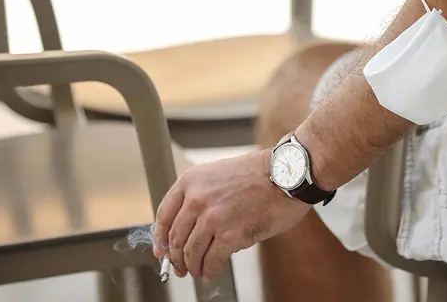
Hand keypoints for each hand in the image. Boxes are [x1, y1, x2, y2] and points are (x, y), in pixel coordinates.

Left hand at [153, 149, 311, 280]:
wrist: (287, 175)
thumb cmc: (260, 174)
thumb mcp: (219, 175)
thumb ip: (200, 197)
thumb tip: (190, 228)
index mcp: (191, 181)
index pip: (163, 216)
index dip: (160, 239)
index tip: (161, 250)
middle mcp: (197, 199)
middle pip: (175, 238)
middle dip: (176, 258)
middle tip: (181, 267)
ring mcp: (212, 217)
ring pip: (191, 253)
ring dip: (193, 267)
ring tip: (199, 271)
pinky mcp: (230, 235)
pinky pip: (211, 261)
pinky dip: (209, 271)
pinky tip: (212, 272)